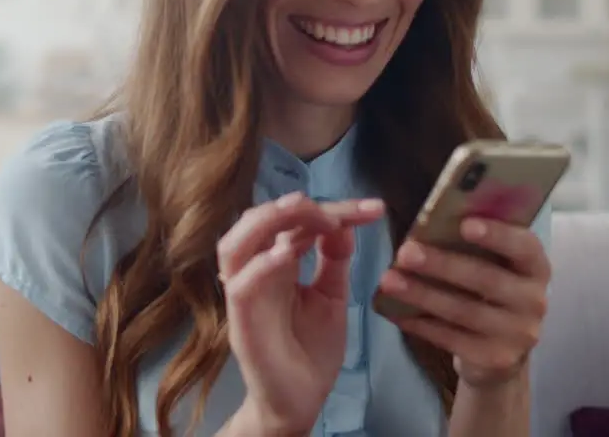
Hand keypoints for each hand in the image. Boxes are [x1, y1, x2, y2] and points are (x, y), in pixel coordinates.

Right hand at [218, 192, 384, 433]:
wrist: (300, 402)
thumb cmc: (311, 350)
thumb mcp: (331, 297)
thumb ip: (334, 261)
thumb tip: (344, 224)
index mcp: (276, 264)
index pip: (294, 223)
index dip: (332, 210)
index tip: (373, 210)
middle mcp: (254, 273)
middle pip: (258, 222)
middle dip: (294, 206)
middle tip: (335, 210)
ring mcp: (244, 296)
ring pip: (234, 244)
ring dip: (266, 221)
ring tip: (301, 209)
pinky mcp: (241, 322)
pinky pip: (241, 286)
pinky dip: (260, 265)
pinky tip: (287, 254)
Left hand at [377, 215, 549, 390]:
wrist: (503, 351)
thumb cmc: (491, 291)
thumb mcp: (496, 266)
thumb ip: (477, 244)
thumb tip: (433, 217)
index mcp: (535, 267)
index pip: (525, 247)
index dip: (497, 235)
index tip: (464, 224)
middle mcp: (534, 300)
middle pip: (486, 279)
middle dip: (442, 264)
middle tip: (405, 252)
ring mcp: (518, 334)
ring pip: (464, 311)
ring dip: (422, 294)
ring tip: (389, 281)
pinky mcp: (495, 358)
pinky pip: (452, 339)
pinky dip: (421, 324)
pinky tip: (396, 312)